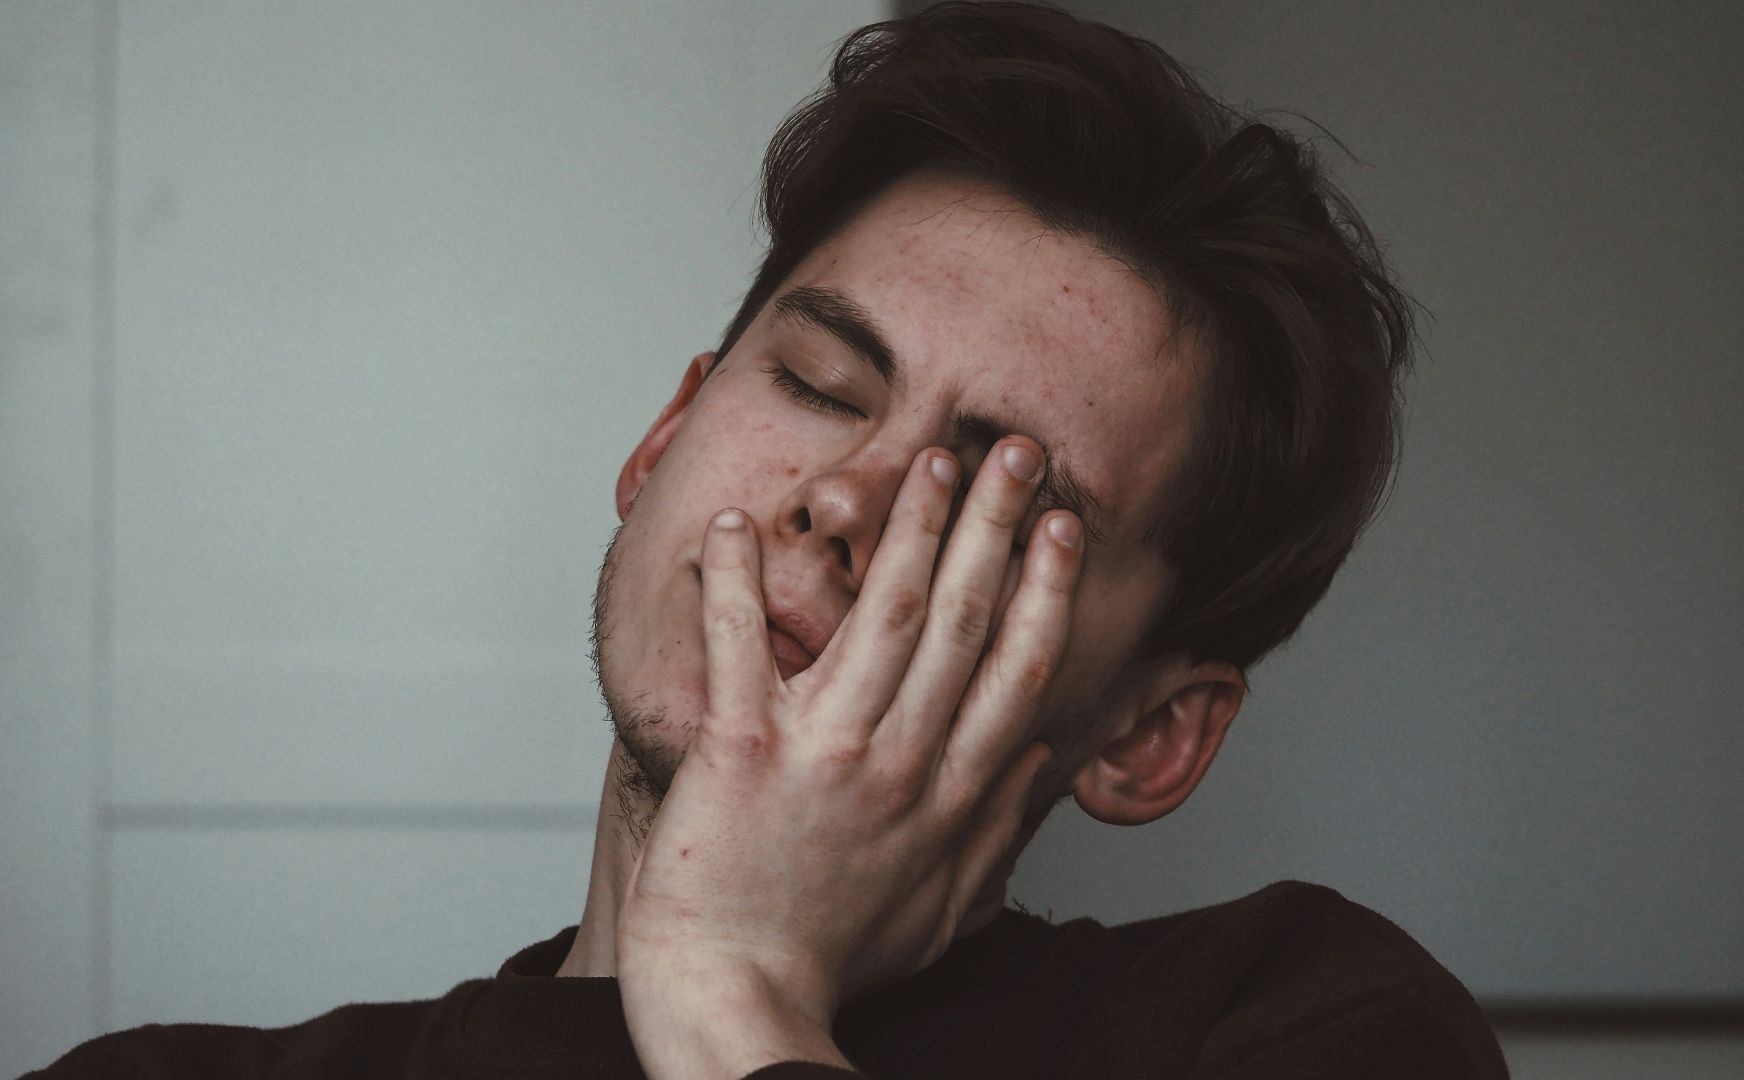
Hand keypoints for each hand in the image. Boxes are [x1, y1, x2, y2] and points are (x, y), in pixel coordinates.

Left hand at [615, 437, 1083, 1078]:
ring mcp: (823, 752)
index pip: (1016, 670)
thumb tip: (1046, 763)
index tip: (1063, 527)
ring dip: (909, 529)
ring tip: (928, 460)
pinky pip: (739, 648)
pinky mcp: (741, 752)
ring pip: (881, 616)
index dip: (1045, 590)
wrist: (737, 1002)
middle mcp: (898, 761)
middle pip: (964, 621)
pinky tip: (732, 523)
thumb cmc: (829, 961)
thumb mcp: (941, 910)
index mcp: (947, 795)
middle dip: (995, 526)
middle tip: (1015, 452)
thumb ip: (997, 831)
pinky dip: (733, 583)